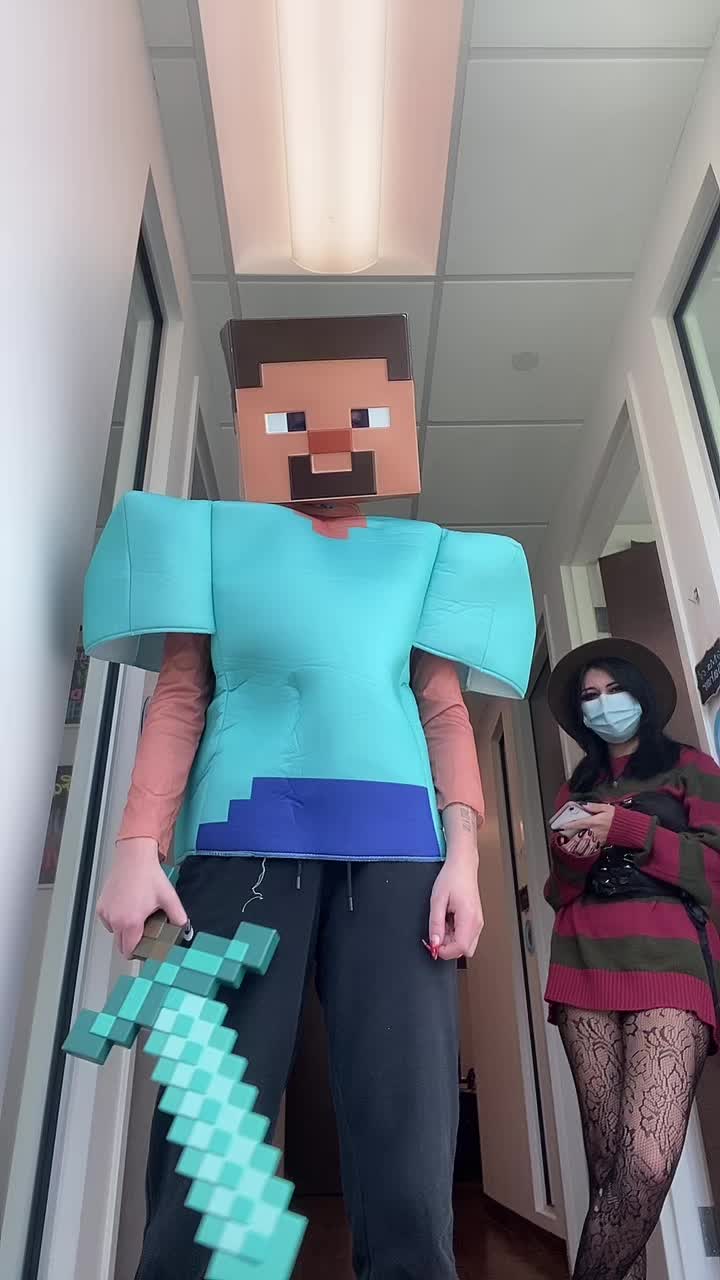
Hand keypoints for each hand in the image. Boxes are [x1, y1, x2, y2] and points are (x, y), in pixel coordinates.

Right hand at [96, 838, 186, 958]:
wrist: (134, 858)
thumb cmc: (148, 875)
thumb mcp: (169, 898)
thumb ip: (178, 917)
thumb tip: (184, 928)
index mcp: (131, 922)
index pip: (129, 951)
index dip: (138, 953)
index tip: (145, 949)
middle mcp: (115, 920)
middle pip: (121, 945)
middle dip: (132, 942)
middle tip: (144, 931)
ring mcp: (106, 913)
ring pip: (114, 933)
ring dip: (124, 930)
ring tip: (137, 915)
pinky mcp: (101, 906)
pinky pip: (108, 921)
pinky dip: (116, 919)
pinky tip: (127, 907)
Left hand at [428, 850, 483, 960]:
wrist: (463, 866)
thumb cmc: (452, 878)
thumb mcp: (437, 900)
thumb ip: (435, 924)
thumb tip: (434, 943)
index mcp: (468, 917)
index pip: (461, 948)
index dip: (445, 951)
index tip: (433, 945)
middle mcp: (477, 922)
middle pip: (465, 951)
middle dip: (449, 948)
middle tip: (436, 934)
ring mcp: (478, 922)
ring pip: (466, 945)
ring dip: (452, 940)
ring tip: (443, 922)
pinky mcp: (476, 921)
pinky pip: (467, 936)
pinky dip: (456, 934)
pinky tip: (449, 921)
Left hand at [562, 802, 614, 845]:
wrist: (629, 828)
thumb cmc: (619, 818)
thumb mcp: (607, 808)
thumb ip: (595, 807)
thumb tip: (585, 805)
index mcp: (595, 822)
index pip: (579, 823)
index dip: (570, 824)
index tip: (562, 826)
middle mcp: (595, 831)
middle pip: (580, 835)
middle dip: (570, 837)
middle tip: (562, 837)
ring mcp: (598, 838)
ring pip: (584, 841)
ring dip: (576, 842)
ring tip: (568, 843)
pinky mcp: (602, 842)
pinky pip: (592, 844)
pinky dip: (586, 845)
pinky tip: (581, 846)